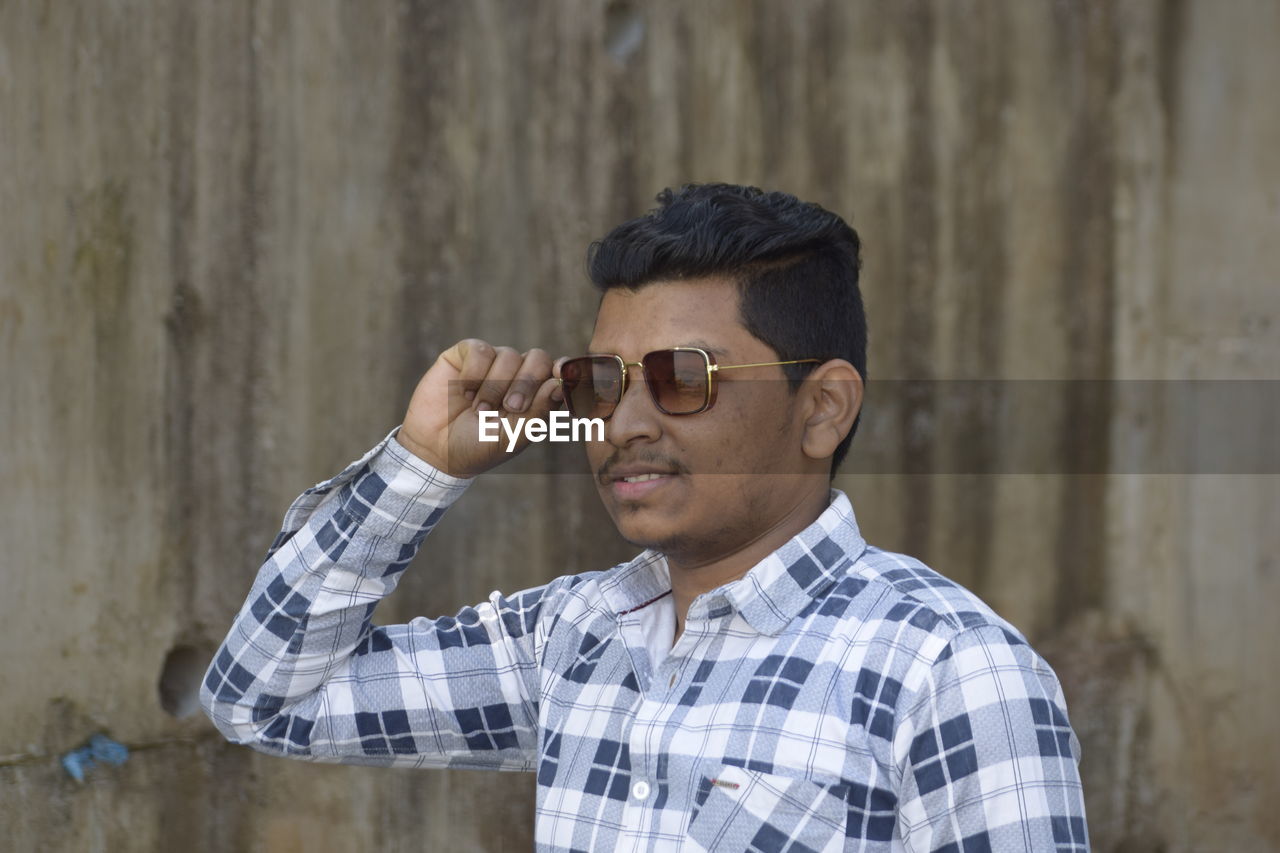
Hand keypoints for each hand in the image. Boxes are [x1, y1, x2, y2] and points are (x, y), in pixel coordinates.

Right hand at [397, 339, 562, 477]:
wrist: (435, 450)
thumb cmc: (478, 446)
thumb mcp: (513, 437)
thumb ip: (539, 411)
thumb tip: (560, 384)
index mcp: (535, 394)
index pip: (558, 372)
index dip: (564, 371)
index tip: (561, 377)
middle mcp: (517, 374)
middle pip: (538, 358)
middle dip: (526, 383)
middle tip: (510, 407)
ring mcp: (492, 363)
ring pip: (508, 355)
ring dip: (494, 387)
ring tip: (479, 410)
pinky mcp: (466, 355)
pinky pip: (481, 351)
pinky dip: (474, 374)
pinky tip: (465, 394)